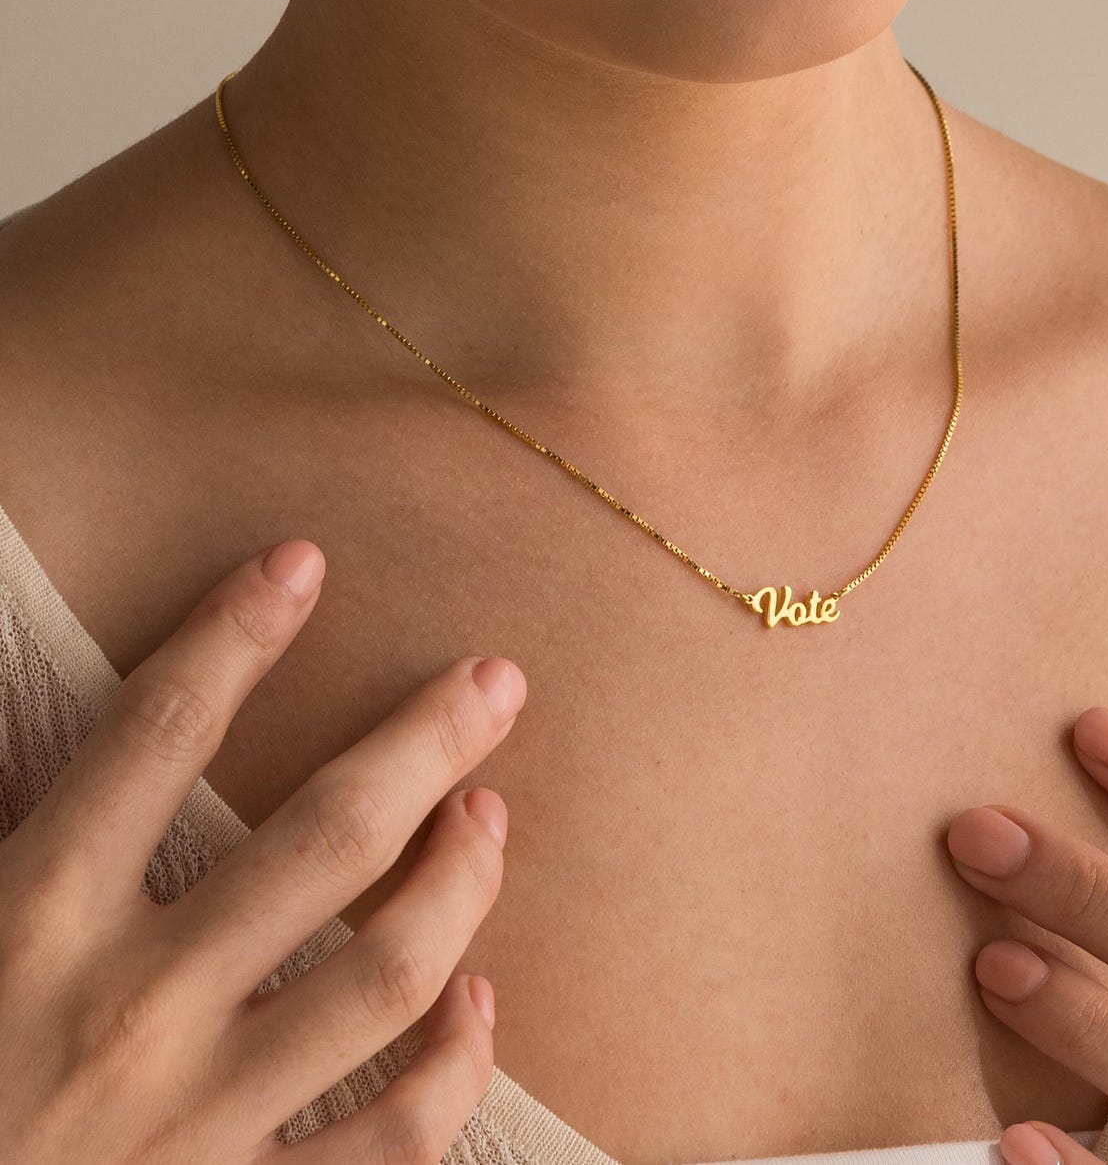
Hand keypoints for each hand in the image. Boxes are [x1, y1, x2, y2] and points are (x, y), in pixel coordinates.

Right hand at [0, 538, 526, 1163]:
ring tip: (489, 814)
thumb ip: (12, 834)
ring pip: (387, 972)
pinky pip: (395, 1137)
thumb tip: (49, 736)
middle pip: (325, 838)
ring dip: (461, 882)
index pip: (153, 738)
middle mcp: (127, 1016)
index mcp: (29, 928)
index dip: (234, 635)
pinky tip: (478, 999)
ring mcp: (195, 1127)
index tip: (302, 562)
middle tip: (497, 679)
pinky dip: (456, 1064)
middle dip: (426, 742)